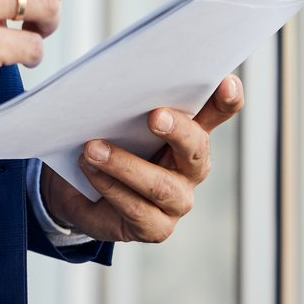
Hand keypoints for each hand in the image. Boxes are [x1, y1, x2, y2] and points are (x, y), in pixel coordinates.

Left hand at [40, 74, 244, 243]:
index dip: (226, 100)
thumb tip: (114, 77)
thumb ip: (125, 101)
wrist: (77, 190)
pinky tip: (89, 168)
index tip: (226, 82)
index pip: (216, 113)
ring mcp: (177, 200)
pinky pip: (135, 208)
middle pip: (195, 149)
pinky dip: (109, 185)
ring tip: (92, 148)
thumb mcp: (114, 117)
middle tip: (154, 117)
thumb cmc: (105, 143)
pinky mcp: (155, 227)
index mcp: (188, 132)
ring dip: (125, 164)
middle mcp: (190, 167)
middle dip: (178, 131)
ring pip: (161, 185)